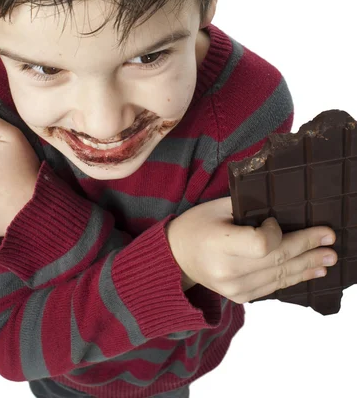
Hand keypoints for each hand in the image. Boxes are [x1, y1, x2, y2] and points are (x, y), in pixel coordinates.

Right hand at [165, 196, 337, 302]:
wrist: (175, 257)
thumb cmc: (196, 226)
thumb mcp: (216, 207)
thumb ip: (247, 208)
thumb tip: (281, 210)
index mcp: (219, 246)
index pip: (262, 245)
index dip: (276, 233)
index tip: (276, 221)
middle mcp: (228, 272)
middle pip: (277, 260)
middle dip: (307, 248)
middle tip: (330, 240)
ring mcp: (235, 288)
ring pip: (280, 276)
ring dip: (307, 266)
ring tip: (328, 259)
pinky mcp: (240, 297)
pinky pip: (273, 286)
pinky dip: (292, 277)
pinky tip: (310, 271)